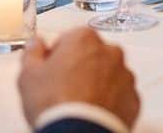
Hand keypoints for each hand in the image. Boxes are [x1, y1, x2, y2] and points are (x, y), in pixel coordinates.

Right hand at [18, 28, 139, 129]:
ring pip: (108, 74)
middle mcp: (110, 52)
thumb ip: (32, 52)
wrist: (79, 132)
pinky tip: (93, 111)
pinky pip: (119, 95)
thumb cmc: (56, 103)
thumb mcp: (29, 75)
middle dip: (79, 67)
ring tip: (78, 102)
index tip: (50, 68)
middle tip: (62, 87)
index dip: (56, 55)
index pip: (68, 38)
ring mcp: (125, 75)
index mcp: (84, 39)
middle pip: (91, 54)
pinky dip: (109, 100)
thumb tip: (36, 45)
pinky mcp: (133, 98)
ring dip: (96, 83)